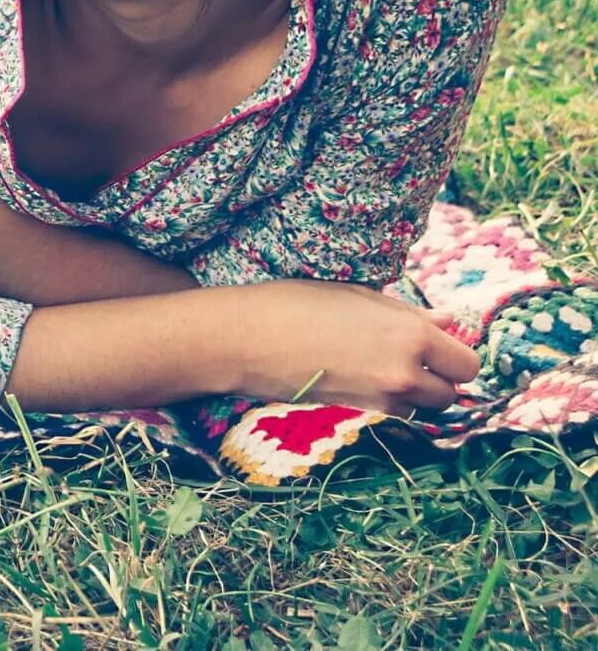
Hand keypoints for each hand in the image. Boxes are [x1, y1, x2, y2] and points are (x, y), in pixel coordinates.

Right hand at [224, 281, 480, 414]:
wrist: (246, 339)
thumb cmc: (296, 303)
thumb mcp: (356, 296)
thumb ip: (407, 313)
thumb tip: (447, 321)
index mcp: (411, 333)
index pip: (466, 363)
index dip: (454, 356)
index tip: (436, 349)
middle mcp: (405, 372)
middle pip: (450, 394)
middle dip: (438, 380)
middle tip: (411, 362)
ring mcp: (382, 399)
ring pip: (422, 409)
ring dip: (413, 396)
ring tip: (380, 371)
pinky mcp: (358, 416)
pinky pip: (393, 416)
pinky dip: (387, 404)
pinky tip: (360, 382)